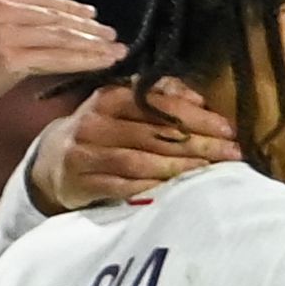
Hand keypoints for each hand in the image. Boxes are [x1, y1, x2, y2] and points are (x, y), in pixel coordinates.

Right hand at [0, 0, 127, 140]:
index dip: (65, 7)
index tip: (88, 14)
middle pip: (52, 17)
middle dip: (86, 26)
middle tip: (110, 33)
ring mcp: (4, 36)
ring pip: (58, 38)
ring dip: (92, 44)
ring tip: (116, 49)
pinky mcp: (10, 64)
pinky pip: (55, 60)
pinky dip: (83, 61)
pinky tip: (102, 63)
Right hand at [30, 74, 238, 213]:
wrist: (53, 162)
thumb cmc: (101, 132)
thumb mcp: (122, 107)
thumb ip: (159, 96)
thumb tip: (197, 98)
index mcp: (109, 98)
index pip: (158, 104)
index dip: (195, 116)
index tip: (227, 128)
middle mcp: (95, 122)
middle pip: (154, 133)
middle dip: (198, 143)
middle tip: (231, 152)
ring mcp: (86, 153)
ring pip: (140, 160)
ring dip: (179, 166)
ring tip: (210, 170)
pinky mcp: (82, 182)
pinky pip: (123, 185)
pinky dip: (152, 187)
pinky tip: (176, 189)